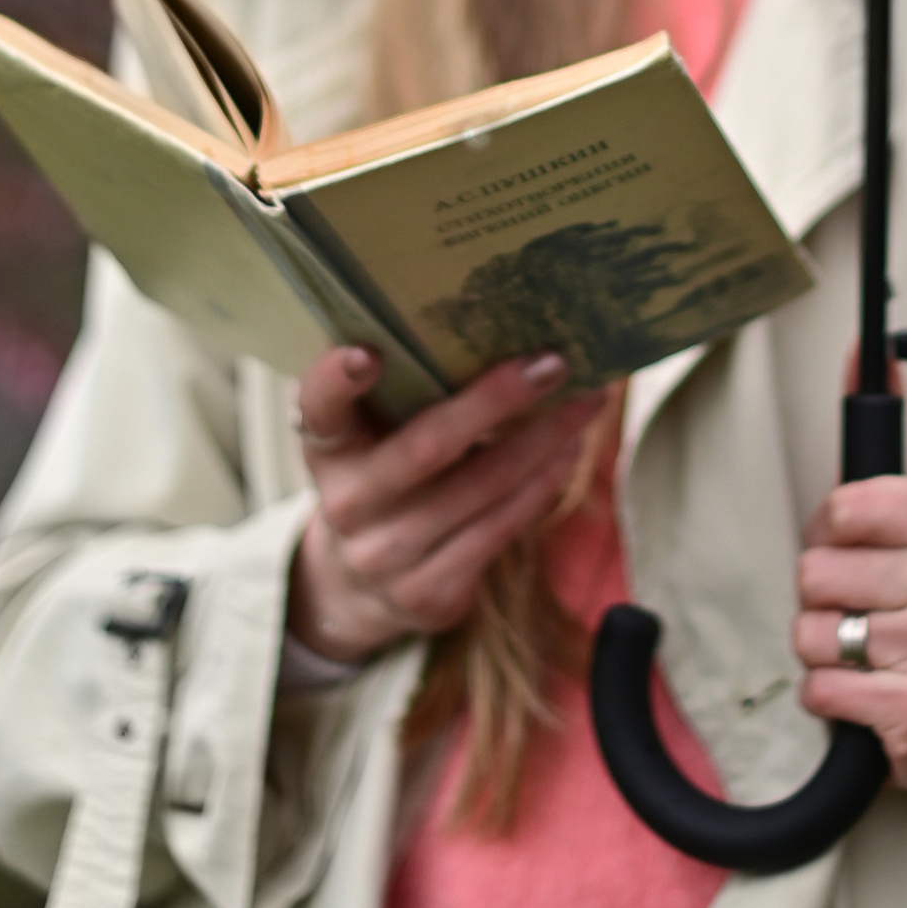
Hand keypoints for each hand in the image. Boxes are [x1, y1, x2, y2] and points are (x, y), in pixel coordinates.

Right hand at [288, 343, 589, 664]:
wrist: (355, 585)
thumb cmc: (379, 476)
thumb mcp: (366, 433)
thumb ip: (400, 386)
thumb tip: (489, 313)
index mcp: (327, 447)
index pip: (319, 407)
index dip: (336, 380)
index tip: (367, 353)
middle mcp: (347, 503)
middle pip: (426, 448)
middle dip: (496, 402)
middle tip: (554, 363)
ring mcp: (385, 556)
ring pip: (480, 491)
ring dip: (544, 442)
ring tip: (587, 403)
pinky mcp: (426, 594)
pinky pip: (499, 531)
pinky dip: (541, 485)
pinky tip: (568, 451)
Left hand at [793, 473, 906, 795]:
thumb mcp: (902, 537)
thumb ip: (864, 501)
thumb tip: (838, 466)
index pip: (846, 509)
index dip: (823, 536)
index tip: (846, 553)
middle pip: (816, 572)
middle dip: (818, 597)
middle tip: (854, 610)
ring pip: (811, 633)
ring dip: (818, 648)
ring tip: (857, 649)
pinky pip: (822, 689)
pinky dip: (822, 693)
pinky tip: (858, 688)